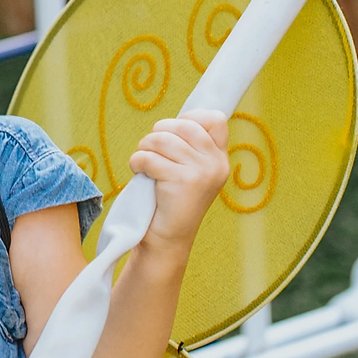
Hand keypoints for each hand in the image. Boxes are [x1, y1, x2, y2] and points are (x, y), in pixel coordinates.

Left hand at [129, 110, 229, 268]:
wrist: (167, 239)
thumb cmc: (170, 200)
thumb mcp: (189, 170)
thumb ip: (189, 146)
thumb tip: (174, 120)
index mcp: (220, 158)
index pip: (215, 119)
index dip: (189, 118)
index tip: (173, 134)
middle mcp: (216, 163)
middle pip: (182, 124)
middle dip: (158, 133)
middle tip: (151, 151)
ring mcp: (202, 172)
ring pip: (161, 138)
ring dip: (144, 148)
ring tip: (144, 164)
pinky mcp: (183, 181)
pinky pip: (149, 157)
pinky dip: (137, 163)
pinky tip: (140, 174)